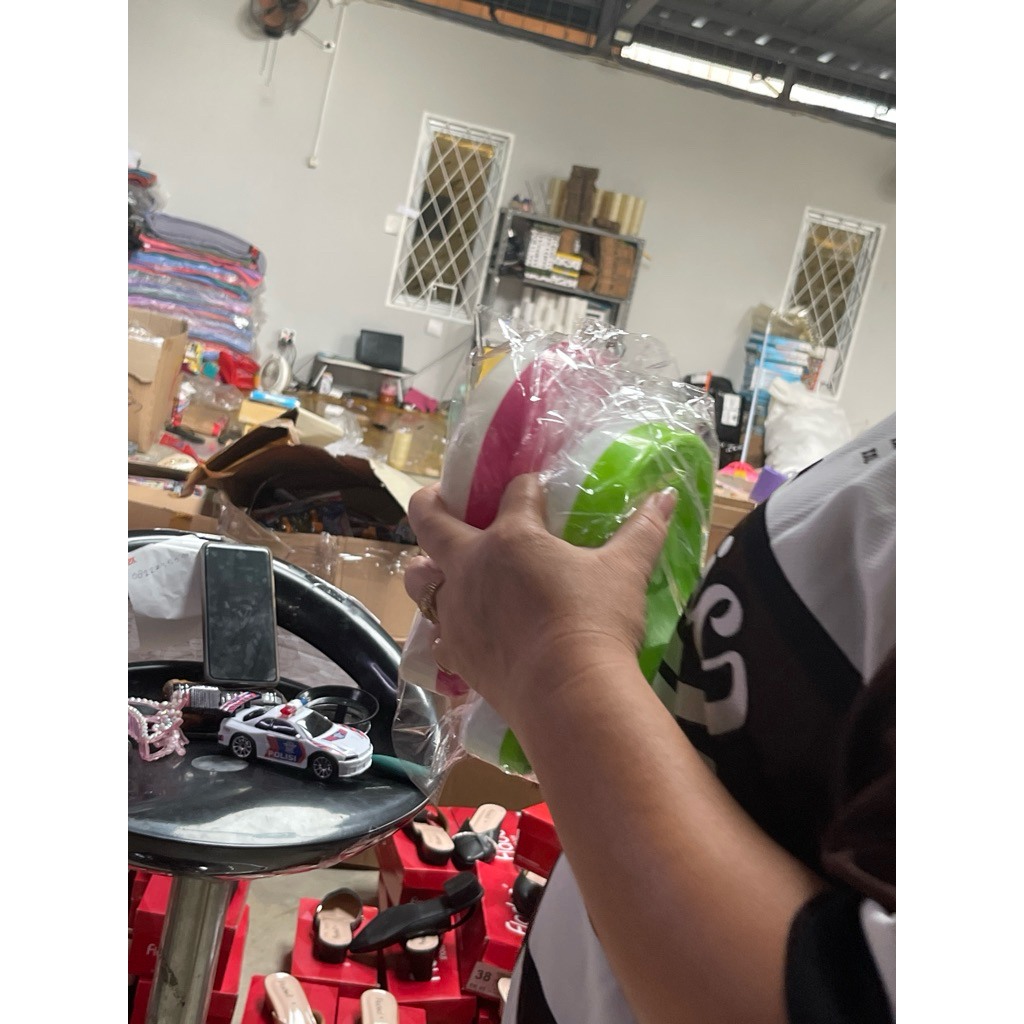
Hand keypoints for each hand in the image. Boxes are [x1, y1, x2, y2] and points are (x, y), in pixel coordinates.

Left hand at [404, 474, 676, 726]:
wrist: (569, 692)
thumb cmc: (597, 620)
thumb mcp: (626, 570)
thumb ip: (643, 530)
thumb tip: (667, 496)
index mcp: (512, 536)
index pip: (516, 493)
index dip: (528, 488)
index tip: (538, 491)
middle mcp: (472, 565)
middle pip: (430, 520)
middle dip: (432, 503)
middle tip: (441, 498)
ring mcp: (457, 610)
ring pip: (418, 579)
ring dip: (425, 568)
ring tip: (438, 568)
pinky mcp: (456, 651)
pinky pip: (436, 634)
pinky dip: (444, 629)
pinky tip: (461, 632)